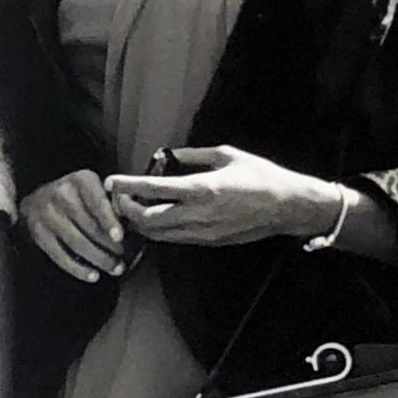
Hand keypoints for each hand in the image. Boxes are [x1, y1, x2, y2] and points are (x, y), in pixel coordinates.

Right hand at [18, 171, 129, 281]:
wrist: (38, 199)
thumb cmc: (77, 197)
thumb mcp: (94, 189)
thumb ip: (112, 202)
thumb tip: (132, 223)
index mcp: (80, 180)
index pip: (97, 202)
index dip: (109, 221)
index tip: (120, 238)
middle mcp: (61, 194)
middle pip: (88, 225)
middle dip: (108, 246)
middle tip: (123, 260)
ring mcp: (47, 214)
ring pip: (76, 242)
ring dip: (98, 259)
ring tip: (114, 269)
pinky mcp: (38, 232)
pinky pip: (59, 254)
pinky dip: (78, 268)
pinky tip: (93, 276)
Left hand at [105, 146, 342, 247]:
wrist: (288, 207)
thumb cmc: (259, 175)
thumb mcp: (225, 155)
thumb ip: (192, 156)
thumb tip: (165, 155)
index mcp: (201, 189)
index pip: (152, 190)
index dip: (126, 186)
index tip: (110, 181)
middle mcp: (198, 215)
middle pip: (147, 220)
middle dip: (126, 210)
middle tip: (119, 196)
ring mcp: (203, 233)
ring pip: (158, 234)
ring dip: (140, 222)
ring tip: (131, 207)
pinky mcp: (209, 242)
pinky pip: (175, 238)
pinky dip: (158, 229)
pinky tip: (155, 215)